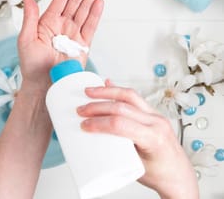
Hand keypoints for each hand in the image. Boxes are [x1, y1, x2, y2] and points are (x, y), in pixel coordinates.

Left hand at [18, 0, 104, 93]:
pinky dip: (95, 14)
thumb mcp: (26, 39)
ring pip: (85, 9)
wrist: (43, 85)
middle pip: (76, 0)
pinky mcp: (83, 44)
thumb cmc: (32, 65)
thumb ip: (29, 17)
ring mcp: (74, 34)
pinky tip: (99, 2)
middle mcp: (63, 24)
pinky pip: (91, 27)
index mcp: (48, 21)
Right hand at [77, 81, 198, 198]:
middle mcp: (156, 122)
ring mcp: (156, 115)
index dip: (100, 123)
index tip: (85, 125)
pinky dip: (119, 92)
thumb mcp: (135, 167)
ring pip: (130, 96)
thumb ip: (117, 150)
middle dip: (98, 106)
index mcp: (153, 138)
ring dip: (108, 92)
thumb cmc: (161, 175)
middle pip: (123, 107)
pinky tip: (109, 86)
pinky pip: (135, 97)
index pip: (121, 124)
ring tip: (90, 92)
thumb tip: (96, 138)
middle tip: (82, 110)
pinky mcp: (153, 112)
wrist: (179, 174)